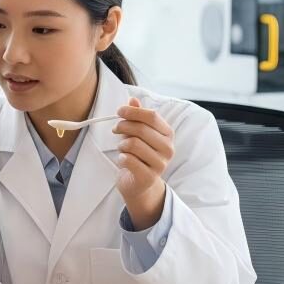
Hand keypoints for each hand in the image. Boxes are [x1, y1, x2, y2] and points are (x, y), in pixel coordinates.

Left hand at [113, 96, 173, 228]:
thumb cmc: (138, 155)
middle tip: (115, 129)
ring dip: (121, 144)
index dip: (133, 112)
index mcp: (167, 134)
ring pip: (133, 144)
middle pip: (141, 129)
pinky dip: (121, 158)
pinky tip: (123, 160)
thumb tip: (132, 100)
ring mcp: (160, 164)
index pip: (152, 116)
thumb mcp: (138, 134)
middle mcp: (168, 148)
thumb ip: (137, 117)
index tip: (119, 111)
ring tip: (122, 148)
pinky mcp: (149, 177)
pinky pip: (128, 160)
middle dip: (123, 126)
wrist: (140, 184)